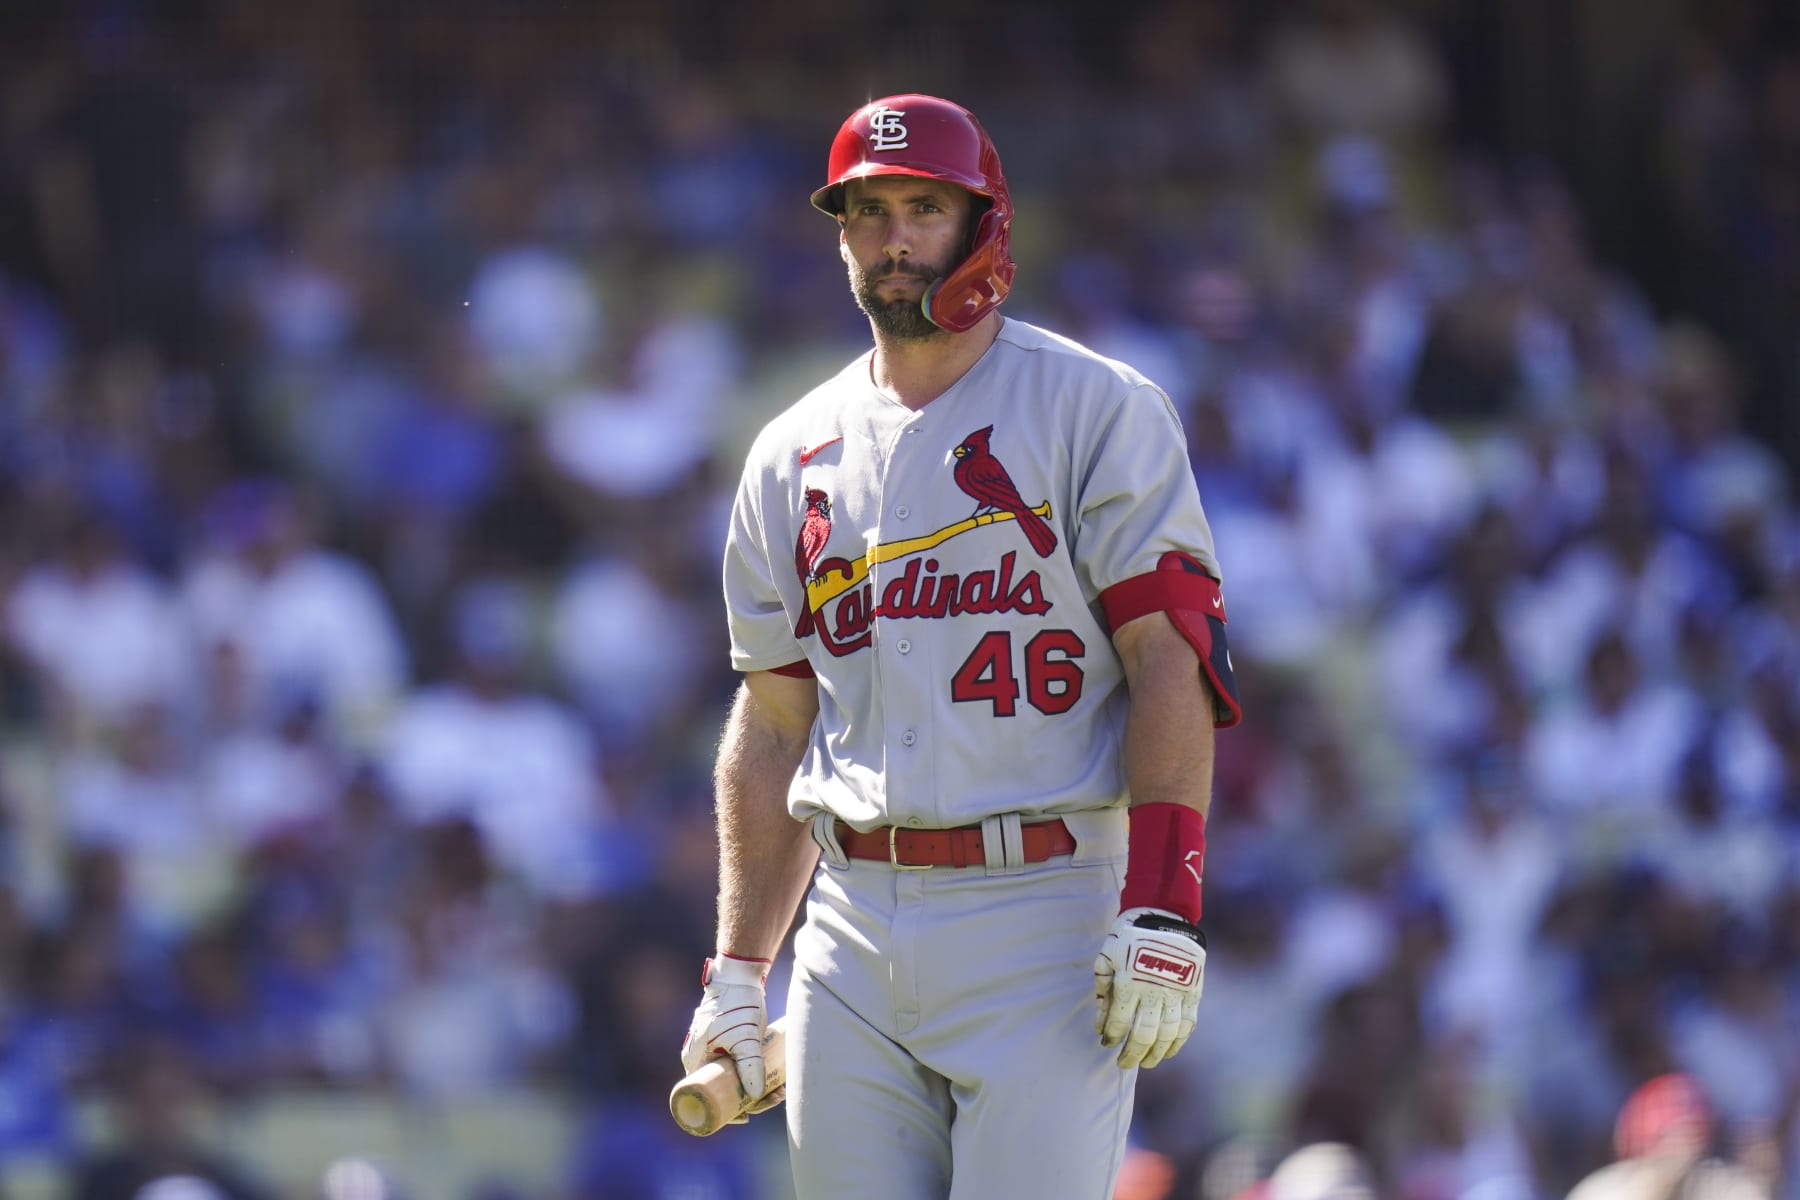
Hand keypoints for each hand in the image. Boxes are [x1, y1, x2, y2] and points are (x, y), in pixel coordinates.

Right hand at [681, 956, 781, 1118]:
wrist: (740, 976)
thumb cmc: (735, 1005)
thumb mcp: (743, 1038)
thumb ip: (749, 1065)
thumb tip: (756, 1096)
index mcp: (694, 1060)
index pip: (705, 1096)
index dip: (724, 1112)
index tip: (745, 1118)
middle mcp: (702, 1059)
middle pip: (724, 1090)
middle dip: (749, 1099)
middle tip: (774, 1099)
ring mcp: (717, 1052)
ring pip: (736, 1080)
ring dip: (757, 1089)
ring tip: (781, 1091)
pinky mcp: (731, 1045)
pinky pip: (742, 1068)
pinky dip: (757, 1076)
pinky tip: (776, 1082)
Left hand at [1093, 907, 1205, 1068]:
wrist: (1163, 916)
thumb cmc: (1128, 936)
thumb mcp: (1107, 956)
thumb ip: (1102, 990)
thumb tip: (1099, 1024)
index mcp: (1129, 981)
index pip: (1120, 1022)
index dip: (1112, 1037)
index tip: (1106, 1044)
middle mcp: (1153, 991)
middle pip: (1143, 1034)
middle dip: (1132, 1054)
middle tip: (1124, 1064)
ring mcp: (1176, 993)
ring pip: (1167, 1034)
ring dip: (1155, 1053)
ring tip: (1146, 1062)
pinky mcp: (1192, 992)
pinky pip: (1187, 1025)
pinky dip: (1178, 1042)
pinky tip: (1168, 1052)